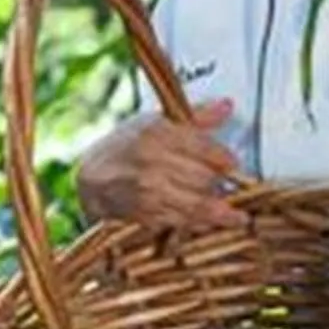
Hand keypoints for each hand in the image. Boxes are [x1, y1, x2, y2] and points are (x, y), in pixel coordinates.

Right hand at [74, 97, 242, 231]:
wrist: (93, 177)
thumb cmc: (126, 145)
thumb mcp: (158, 122)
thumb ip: (196, 117)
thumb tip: (226, 105)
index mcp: (158, 133)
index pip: (204, 147)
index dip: (224, 158)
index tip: (231, 163)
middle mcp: (152, 161)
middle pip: (204, 178)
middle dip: (220, 184)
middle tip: (228, 185)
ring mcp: (148, 190)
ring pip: (197, 204)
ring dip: (219, 211)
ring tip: (235, 216)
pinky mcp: (146, 213)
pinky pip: (182, 221)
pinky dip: (199, 223)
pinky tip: (209, 221)